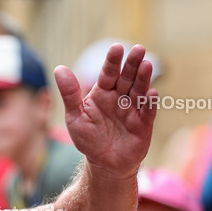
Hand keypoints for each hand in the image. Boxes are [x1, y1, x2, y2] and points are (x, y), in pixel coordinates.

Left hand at [57, 44, 156, 180]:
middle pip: (127, 78)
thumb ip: (69, 94)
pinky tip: (152, 93)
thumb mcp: (75, 116)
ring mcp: (133, 109)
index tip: (116, 47)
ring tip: (145, 65)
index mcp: (103, 94)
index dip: (112, 62)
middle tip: (138, 49)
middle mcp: (120, 98)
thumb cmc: (88, 138)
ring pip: (139, 90)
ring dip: (143, 78)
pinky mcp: (144, 124)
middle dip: (132, 64)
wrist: (103, 162)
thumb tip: (59, 68)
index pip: (108, 74)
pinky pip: (148, 111)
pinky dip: (150, 103)